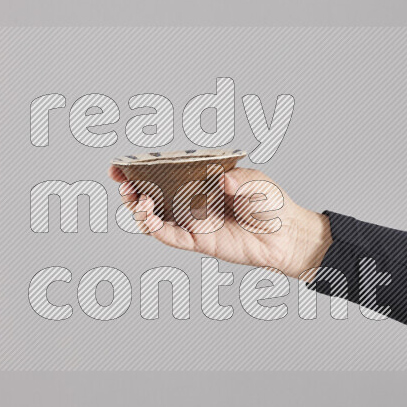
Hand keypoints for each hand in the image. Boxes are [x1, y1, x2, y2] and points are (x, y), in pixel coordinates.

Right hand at [108, 165, 331, 278]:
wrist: (286, 234)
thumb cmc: (270, 203)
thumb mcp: (255, 180)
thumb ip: (237, 179)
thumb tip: (220, 180)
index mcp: (199, 180)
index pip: (164, 173)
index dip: (140, 169)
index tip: (120, 164)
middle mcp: (190, 201)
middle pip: (152, 195)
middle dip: (131, 189)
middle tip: (122, 182)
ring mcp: (192, 222)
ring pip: (155, 218)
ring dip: (140, 209)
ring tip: (138, 201)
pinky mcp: (198, 242)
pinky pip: (172, 237)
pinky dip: (157, 230)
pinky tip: (149, 221)